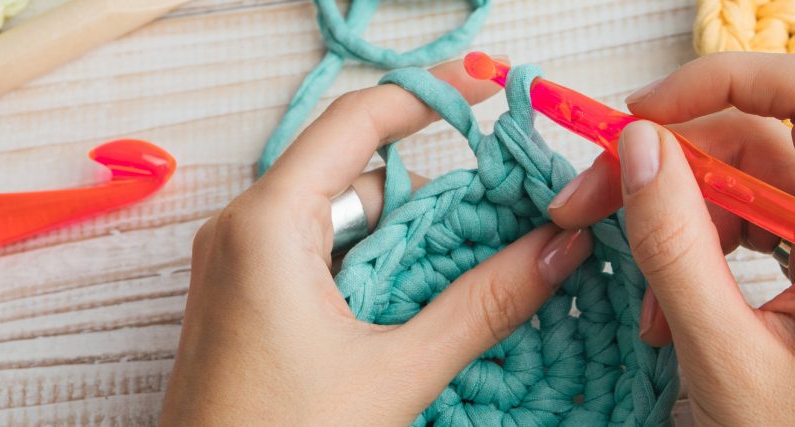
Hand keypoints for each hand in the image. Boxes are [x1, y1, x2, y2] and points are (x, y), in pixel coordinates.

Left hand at [160, 61, 593, 424]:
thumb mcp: (397, 372)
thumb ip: (483, 304)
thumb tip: (556, 248)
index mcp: (268, 224)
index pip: (358, 120)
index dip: (428, 98)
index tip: (487, 95)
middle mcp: (242, 230)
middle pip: (355, 172)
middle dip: (428, 193)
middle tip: (501, 214)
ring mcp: (238, 265)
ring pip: (340, 218)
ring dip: (403, 239)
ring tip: (467, 276)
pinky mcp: (243, 299)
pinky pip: (318, 255)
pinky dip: (371, 268)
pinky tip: (414, 306)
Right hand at [547, 53, 794, 424]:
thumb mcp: (725, 357)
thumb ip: (677, 247)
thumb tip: (637, 146)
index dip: (723, 81)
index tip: (638, 118)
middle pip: (760, 142)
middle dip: (668, 165)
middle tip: (585, 203)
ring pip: (747, 189)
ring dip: (677, 222)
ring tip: (639, 295)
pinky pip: (752, 236)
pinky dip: (698, 258)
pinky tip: (666, 311)